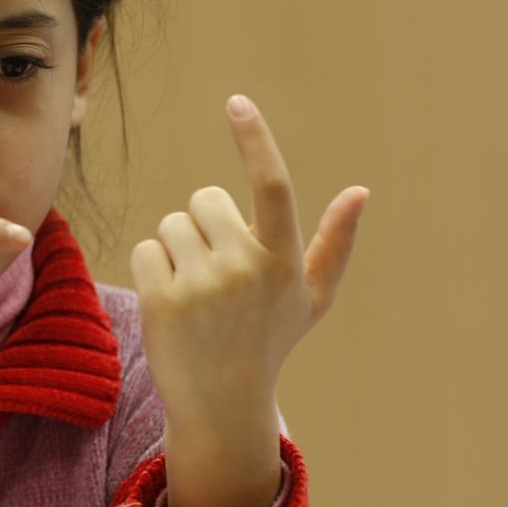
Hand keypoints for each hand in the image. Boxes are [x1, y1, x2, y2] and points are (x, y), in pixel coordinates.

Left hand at [130, 96, 365, 506]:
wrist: (222, 404)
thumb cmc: (269, 342)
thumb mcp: (309, 298)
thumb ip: (334, 244)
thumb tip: (360, 192)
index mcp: (284, 260)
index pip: (272, 186)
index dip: (255, 141)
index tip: (238, 103)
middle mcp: (246, 269)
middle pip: (204, 200)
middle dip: (206, 225)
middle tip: (218, 274)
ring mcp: (204, 286)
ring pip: (172, 224)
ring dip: (179, 249)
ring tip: (197, 295)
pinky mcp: (163, 301)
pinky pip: (147, 249)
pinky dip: (155, 269)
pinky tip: (172, 304)